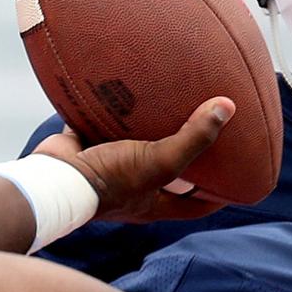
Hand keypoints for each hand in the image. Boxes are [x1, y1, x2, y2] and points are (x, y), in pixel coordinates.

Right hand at [32, 97, 233, 223]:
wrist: (51, 177)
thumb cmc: (109, 180)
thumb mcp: (160, 162)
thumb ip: (194, 138)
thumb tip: (228, 107)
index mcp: (155, 203)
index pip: (198, 205)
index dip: (221, 194)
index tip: (240, 177)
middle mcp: (134, 188)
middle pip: (169, 174)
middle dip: (187, 156)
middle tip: (207, 130)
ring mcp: (108, 167)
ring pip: (137, 146)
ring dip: (150, 129)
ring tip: (172, 102)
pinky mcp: (85, 145)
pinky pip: (103, 125)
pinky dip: (113, 109)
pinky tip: (127, 86)